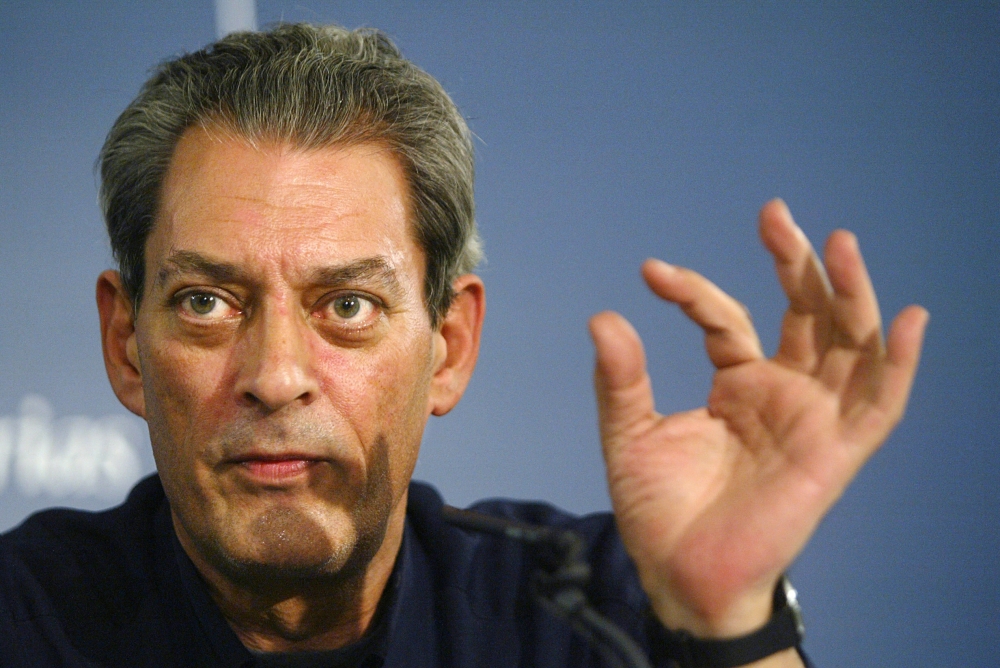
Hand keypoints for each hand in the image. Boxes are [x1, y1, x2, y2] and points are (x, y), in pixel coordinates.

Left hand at [589, 200, 927, 638]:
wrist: (678, 574)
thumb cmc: (659, 509)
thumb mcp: (630, 434)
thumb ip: (622, 379)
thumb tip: (603, 316)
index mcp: (737, 384)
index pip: (725, 319)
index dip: (693, 291)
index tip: (652, 272)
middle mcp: (782, 393)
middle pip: (804, 314)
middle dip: (794, 264)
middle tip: (773, 214)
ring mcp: (812, 420)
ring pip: (847, 345)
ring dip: (850, 294)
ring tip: (840, 242)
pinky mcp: (834, 454)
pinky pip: (879, 406)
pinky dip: (899, 364)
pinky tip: (907, 318)